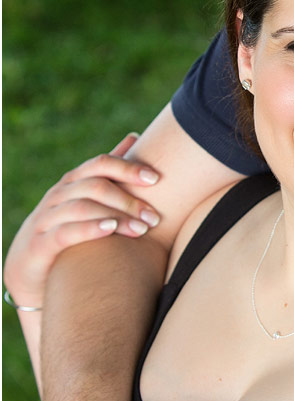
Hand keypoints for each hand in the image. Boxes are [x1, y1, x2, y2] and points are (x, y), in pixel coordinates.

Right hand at [3, 135, 161, 307]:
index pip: (101, 164)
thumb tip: (135, 136)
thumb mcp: (87, 196)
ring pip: (82, 208)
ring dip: (116, 217)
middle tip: (155, 217)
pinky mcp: (39, 244)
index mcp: (74, 181)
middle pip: (95, 186)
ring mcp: (47, 217)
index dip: (128, 168)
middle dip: (128, 200)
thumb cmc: (68, 225)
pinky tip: (111, 230)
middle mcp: (59, 194)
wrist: (29, 264)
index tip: (156, 179)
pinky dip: (90, 229)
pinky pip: (65, 232)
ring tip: (142, 229)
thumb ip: (109, 170)